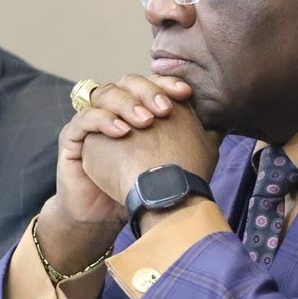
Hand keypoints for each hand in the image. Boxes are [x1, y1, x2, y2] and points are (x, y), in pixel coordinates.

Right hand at [78, 75, 218, 216]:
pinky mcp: (72, 137)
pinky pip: (83, 118)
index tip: (185, 93)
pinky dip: (103, 120)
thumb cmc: (137, 187)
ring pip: (105, 94)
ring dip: (127, 104)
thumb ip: (195, 138)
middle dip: (147, 91)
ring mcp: (91, 121)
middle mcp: (112, 109)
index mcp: (135, 109)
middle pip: (126, 82)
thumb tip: (225, 122)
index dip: (166, 83)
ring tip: (145, 121)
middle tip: (164, 109)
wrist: (105, 216)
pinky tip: (121, 131)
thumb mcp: (173, 160)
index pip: (150, 84)